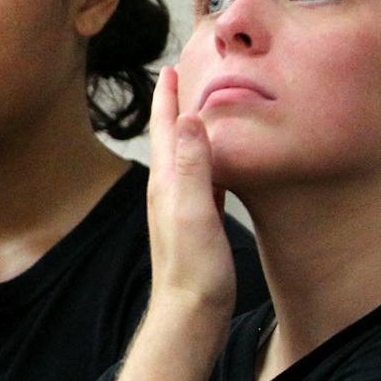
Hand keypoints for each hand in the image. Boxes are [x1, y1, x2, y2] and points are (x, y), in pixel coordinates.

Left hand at [144, 66, 236, 325]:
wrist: (189, 316)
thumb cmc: (194, 270)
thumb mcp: (194, 213)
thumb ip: (191, 167)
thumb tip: (187, 119)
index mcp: (166, 183)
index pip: (164, 129)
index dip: (168, 97)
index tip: (172, 65)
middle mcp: (167, 191)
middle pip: (169, 137)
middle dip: (175, 105)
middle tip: (183, 75)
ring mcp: (179, 208)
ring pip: (184, 157)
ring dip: (189, 130)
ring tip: (200, 108)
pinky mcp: (195, 224)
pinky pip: (200, 179)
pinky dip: (206, 159)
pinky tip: (217, 163)